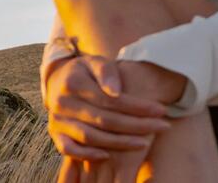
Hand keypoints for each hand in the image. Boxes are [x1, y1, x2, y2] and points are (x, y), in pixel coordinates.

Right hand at [45, 54, 170, 162]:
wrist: (58, 80)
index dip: (137, 107)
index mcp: (73, 83)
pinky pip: (69, 149)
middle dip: (137, 125)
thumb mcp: (95, 62)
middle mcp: (61, 102)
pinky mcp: (55, 133)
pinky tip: (109, 155)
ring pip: (91, 137)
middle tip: (162, 126)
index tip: (161, 110)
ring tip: (145, 142)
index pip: (111, 100)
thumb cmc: (85, 72)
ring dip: (120, 143)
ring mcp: (56, 120)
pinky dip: (88, 155)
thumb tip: (116, 92)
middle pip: (105, 120)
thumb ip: (107, 72)